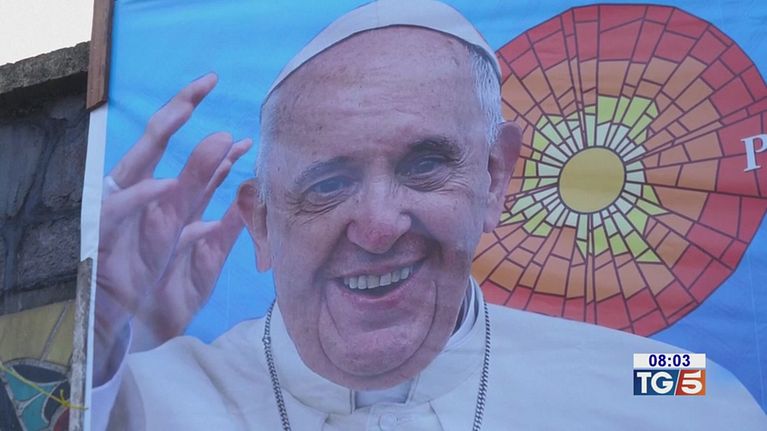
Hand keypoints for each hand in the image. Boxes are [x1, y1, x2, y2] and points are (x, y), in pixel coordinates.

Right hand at [94, 74, 250, 381]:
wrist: (129, 342)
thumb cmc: (162, 301)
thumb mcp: (203, 269)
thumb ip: (224, 235)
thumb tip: (247, 202)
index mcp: (171, 214)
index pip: (194, 171)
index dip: (218, 151)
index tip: (245, 130)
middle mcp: (147, 210)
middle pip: (157, 152)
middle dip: (178, 115)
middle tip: (203, 84)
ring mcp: (125, 223)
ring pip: (139, 171)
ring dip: (166, 147)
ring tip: (196, 124)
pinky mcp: (105, 244)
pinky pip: (118, 215)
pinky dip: (139, 199)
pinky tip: (163, 185)